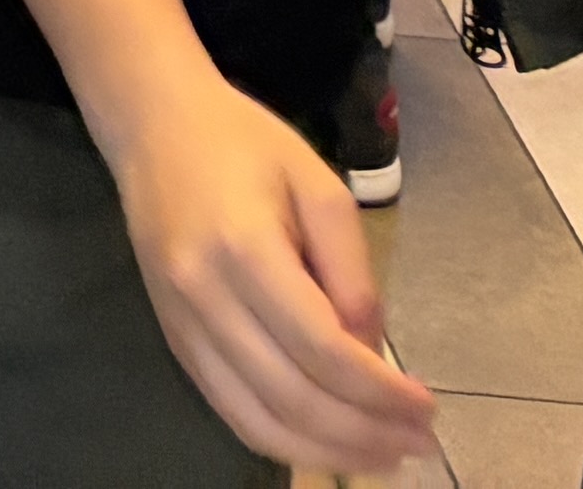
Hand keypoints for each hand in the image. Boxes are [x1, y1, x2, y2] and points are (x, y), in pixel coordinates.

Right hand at [109, 69, 434, 472]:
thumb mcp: (319, 185)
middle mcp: (205, 298)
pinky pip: (230, 412)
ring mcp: (182, 327)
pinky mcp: (175, 342)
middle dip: (364, 434)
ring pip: (258, 421)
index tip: (427, 408)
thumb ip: (352, 271)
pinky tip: (327, 445)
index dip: (380, 392)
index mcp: (245, 249)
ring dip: (327, 453)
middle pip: (293, 397)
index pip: (322, 349)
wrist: (154, 127)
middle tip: (419, 444)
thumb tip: (372, 354)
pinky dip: (282, 442)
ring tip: (382, 458)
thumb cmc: (245, 144)